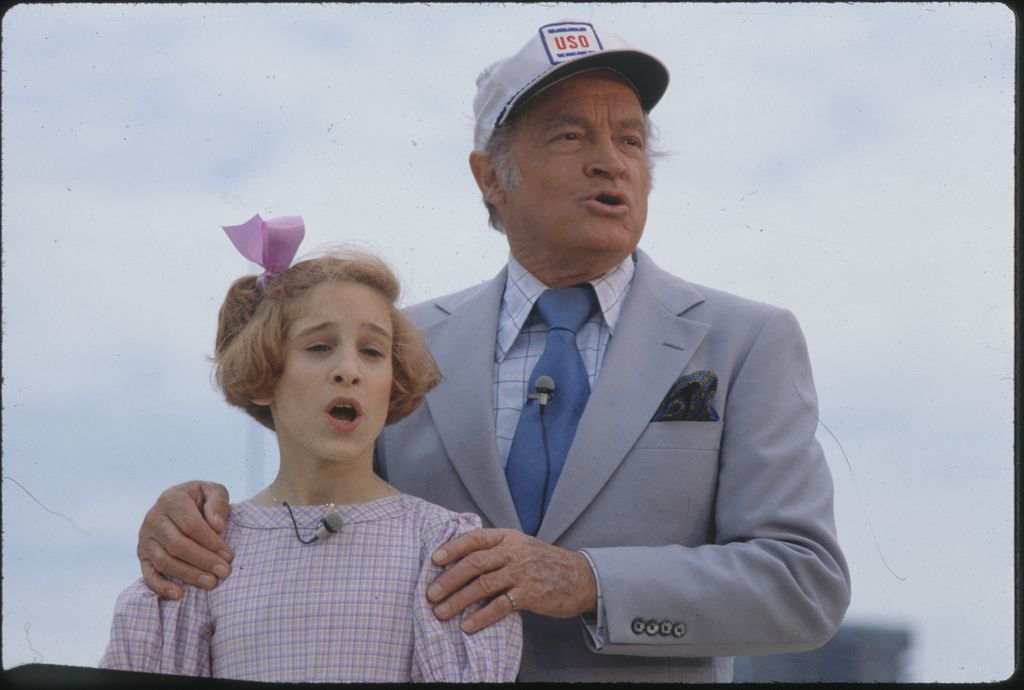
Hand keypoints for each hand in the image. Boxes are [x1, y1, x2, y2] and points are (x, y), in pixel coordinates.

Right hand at [137, 481, 232, 598]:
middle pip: (177, 545)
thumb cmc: (201, 499)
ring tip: (211, 583)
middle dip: (203, 560)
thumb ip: (218, 502)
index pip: (191, 525)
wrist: (180, 503)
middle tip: (224, 572)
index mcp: (171, 499)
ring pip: (165, 561)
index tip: (229, 555)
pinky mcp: (142, 554)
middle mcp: (153, 518)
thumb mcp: (213, 491)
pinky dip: (161, 587)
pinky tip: (179, 594)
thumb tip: (216, 525)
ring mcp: (145, 538)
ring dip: (189, 575)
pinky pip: (148, 574)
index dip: (211, 542)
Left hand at [427, 528, 596, 632]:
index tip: (434, 560)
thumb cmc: (544, 562)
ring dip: (458, 600)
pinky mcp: (530, 594)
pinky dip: (481, 616)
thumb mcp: (521, 546)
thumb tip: (460, 560)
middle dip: (449, 579)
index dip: (452, 548)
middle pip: (474, 563)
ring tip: (441, 612)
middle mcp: (513, 552)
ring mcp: (522, 572)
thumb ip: (496, 550)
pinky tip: (467, 625)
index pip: (475, 539)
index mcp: (508, 537)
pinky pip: (500, 606)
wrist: (581, 576)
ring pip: (483, 585)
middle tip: (431, 594)